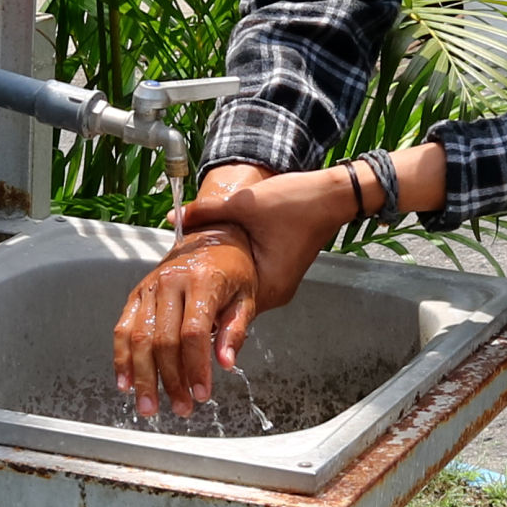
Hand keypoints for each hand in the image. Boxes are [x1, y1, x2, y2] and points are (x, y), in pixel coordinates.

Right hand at [112, 221, 261, 414]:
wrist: (214, 238)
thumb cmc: (235, 270)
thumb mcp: (247, 297)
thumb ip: (236, 330)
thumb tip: (225, 363)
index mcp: (202, 280)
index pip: (194, 332)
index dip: (196, 367)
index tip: (203, 393)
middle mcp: (171, 281)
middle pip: (164, 340)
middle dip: (171, 380)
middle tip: (181, 408)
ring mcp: (149, 287)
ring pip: (140, 338)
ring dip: (143, 377)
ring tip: (149, 407)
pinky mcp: (137, 294)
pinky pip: (123, 328)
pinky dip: (121, 358)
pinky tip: (125, 383)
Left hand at [177, 164, 366, 313]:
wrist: (332, 195)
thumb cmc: (297, 202)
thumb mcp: (245, 204)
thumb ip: (207, 211)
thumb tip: (174, 217)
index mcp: (269, 285)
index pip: (226, 311)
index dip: (201, 304)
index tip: (179, 299)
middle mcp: (276, 292)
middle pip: (232, 305)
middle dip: (209, 295)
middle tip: (181, 286)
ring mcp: (280, 284)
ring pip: (241, 294)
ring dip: (222, 285)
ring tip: (195, 275)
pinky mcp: (281, 273)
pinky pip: (252, 282)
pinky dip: (236, 276)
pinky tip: (220, 265)